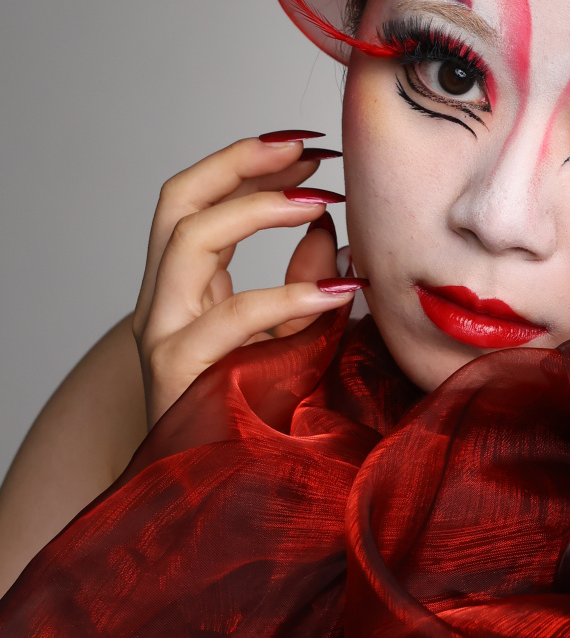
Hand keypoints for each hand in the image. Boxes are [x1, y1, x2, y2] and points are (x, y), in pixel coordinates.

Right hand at [131, 133, 359, 426]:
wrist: (210, 491)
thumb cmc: (251, 413)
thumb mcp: (288, 338)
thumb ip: (304, 284)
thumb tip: (334, 232)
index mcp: (184, 287)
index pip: (198, 199)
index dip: (249, 162)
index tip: (312, 146)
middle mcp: (162, 301)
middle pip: (179, 200)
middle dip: (242, 163)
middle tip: (310, 151)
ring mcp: (163, 332)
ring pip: (189, 238)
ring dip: (259, 208)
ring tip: (322, 201)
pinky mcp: (179, 370)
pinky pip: (230, 317)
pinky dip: (287, 294)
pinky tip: (338, 291)